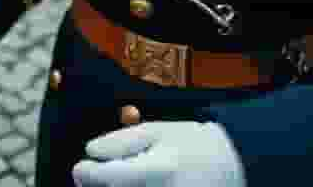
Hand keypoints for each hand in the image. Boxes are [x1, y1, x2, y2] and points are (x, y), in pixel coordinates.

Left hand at [72, 121, 244, 186]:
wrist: (231, 168)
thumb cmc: (191, 145)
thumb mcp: (158, 131)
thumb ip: (121, 141)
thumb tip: (90, 151)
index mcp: (159, 169)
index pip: (108, 177)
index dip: (87, 172)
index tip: (81, 167)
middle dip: (99, 184)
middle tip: (97, 175)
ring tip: (126, 179)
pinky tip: (136, 186)